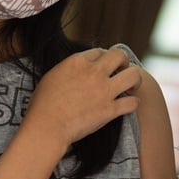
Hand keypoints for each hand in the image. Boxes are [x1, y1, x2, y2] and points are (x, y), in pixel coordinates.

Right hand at [24, 48, 141, 149]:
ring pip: (134, 75)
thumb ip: (71, 68)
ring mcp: (104, 91)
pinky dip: (133, 104)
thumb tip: (80, 67)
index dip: (104, 59)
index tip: (104, 67)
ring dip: (135, 80)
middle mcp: (94, 72)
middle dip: (124, 62)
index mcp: (78, 61)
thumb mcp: (53, 75)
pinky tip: (127, 106)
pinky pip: (133, 102)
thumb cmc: (43, 104)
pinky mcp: (110, 110)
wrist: (46, 127)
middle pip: (120, 56)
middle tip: (121, 72)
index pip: (100, 51)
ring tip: (130, 87)